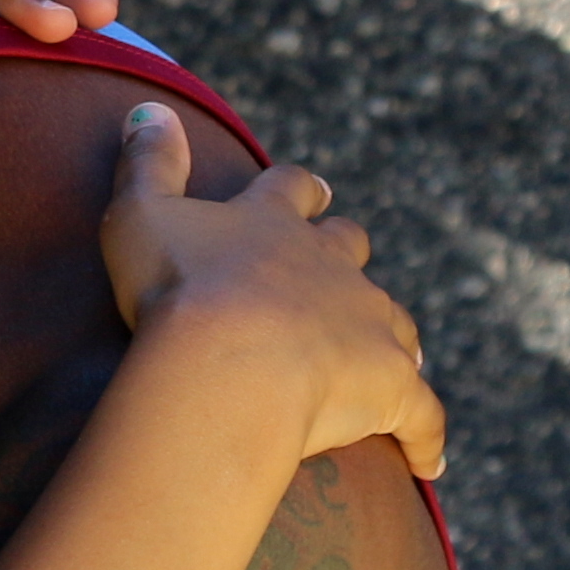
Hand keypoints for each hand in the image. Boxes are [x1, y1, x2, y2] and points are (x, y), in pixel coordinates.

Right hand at [99, 104, 444, 478]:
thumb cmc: (176, 289)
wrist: (228, 361)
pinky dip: (427, 436)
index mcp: (273, 225)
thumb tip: (150, 105)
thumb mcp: (140, 213)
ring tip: (398, 356)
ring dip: (393, 335)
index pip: (293, 192)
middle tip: (349, 265)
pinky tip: (430, 463)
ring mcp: (369, 324)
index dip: (301, 192)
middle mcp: (333, 265)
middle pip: (353, 250)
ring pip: (396, 322)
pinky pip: (421, 415)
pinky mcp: (394, 386)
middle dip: (350, 256)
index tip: (314, 191)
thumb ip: (146, 161)